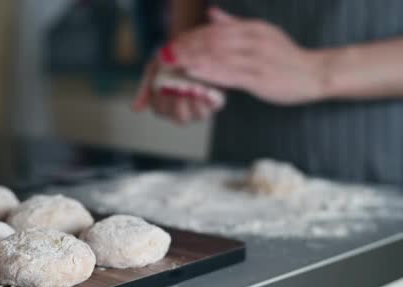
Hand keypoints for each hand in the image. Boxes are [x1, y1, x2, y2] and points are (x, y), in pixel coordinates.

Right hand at [132, 57, 225, 123]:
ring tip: (194, 88)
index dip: (162, 102)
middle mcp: (182, 109)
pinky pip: (215, 106)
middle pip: (181, 118)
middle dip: (180, 105)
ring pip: (198, 115)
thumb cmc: (170, 58)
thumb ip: (145, 89)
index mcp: (165, 104)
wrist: (191, 43)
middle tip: (180, 89)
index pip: (161, 110)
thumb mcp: (153, 70)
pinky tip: (206, 89)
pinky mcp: (215, 99)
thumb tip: (135, 109)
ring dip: (196, 104)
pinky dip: (211, 99)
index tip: (163, 88)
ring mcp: (199, 106)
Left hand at [166, 7, 327, 104]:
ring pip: (218, 56)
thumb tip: (211, 14)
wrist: (314, 74)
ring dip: (192, 58)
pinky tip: (193, 73)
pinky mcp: (259, 77)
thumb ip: (234, 25)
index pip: (214, 30)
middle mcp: (253, 40)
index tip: (173, 42)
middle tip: (166, 52)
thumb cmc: (285, 58)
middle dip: (186, 46)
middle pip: (212, 40)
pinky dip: (209, 72)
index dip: (191, 35)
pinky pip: (229, 74)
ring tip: (172, 62)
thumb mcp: (261, 34)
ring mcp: (256, 58)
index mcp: (252, 28)